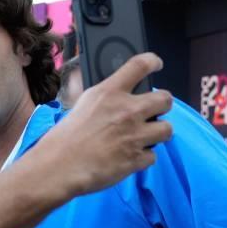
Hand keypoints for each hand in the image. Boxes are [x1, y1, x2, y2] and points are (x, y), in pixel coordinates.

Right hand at [38, 53, 171, 197]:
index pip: (139, 65)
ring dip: (157, 133)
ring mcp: (135, 135)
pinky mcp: (138, 158)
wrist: (59, 166)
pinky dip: (143, 157)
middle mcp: (127, 111)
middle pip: (165, 99)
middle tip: (154, 111)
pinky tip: (128, 156)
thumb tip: (121, 97)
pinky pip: (153, 155)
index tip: (156, 64)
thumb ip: (106, 98)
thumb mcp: (82, 104)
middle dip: (162, 104)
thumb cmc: (64, 137)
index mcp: (109, 93)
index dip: (152, 61)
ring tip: (143, 137)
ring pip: (167, 129)